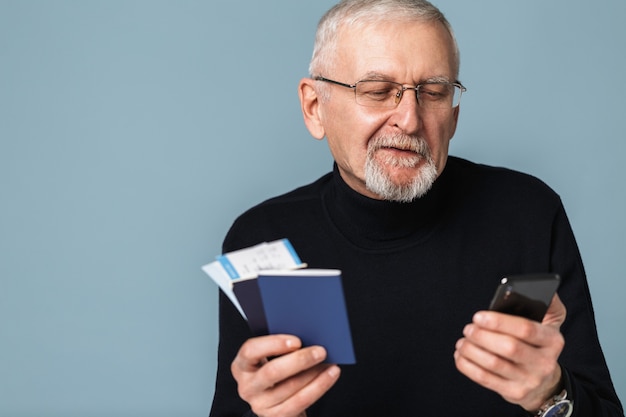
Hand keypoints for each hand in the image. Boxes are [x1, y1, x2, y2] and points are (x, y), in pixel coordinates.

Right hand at [231, 334, 340, 416]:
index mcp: (241, 365)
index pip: (250, 351)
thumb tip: (308, 334)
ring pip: (290, 387)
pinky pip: (301, 401)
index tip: (297, 340)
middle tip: (321, 351)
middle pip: (272, 372)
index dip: (273, 344)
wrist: (278, 403)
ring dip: (314, 373)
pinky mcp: (276, 416)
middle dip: (300, 360)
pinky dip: (320, 386)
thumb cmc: (276, 372)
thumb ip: (280, 347)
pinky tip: (330, 375)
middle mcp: (247, 387)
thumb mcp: (270, 357)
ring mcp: (260, 404)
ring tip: (329, 362)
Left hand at [454, 294, 566, 411]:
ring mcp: (530, 380)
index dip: (499, 322)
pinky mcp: (514, 393)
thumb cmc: (539, 344)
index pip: (526, 329)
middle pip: (509, 348)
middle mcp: (545, 362)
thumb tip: (540, 286)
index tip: (478, 316)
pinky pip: (485, 379)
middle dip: (482, 336)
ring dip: (472, 350)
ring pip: (494, 364)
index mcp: (553, 340)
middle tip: (468, 328)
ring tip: (462, 341)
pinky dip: (468, 366)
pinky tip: (460, 355)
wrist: (544, 383)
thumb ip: (548, 303)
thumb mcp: (551, 323)